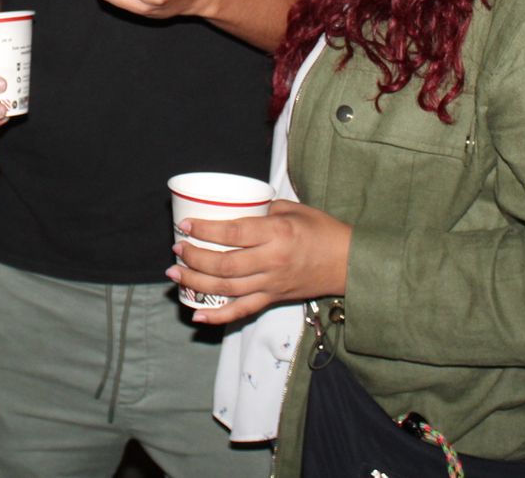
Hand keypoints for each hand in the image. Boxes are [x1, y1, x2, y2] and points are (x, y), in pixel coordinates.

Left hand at [166, 200, 352, 324]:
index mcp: (277, 234)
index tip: (185, 225)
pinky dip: (218, 316)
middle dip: (194, 258)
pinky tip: (197, 315)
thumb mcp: (294, 209)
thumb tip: (234, 208)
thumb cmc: (323, 231)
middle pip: (224, 265)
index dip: (205, 230)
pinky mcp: (273, 299)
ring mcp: (271, 284)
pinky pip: (242, 311)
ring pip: (227, 289)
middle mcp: (272, 261)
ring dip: (196, 283)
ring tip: (175, 275)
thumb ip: (263, 209)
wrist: (350, 264)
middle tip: (177, 249)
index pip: (233, 234)